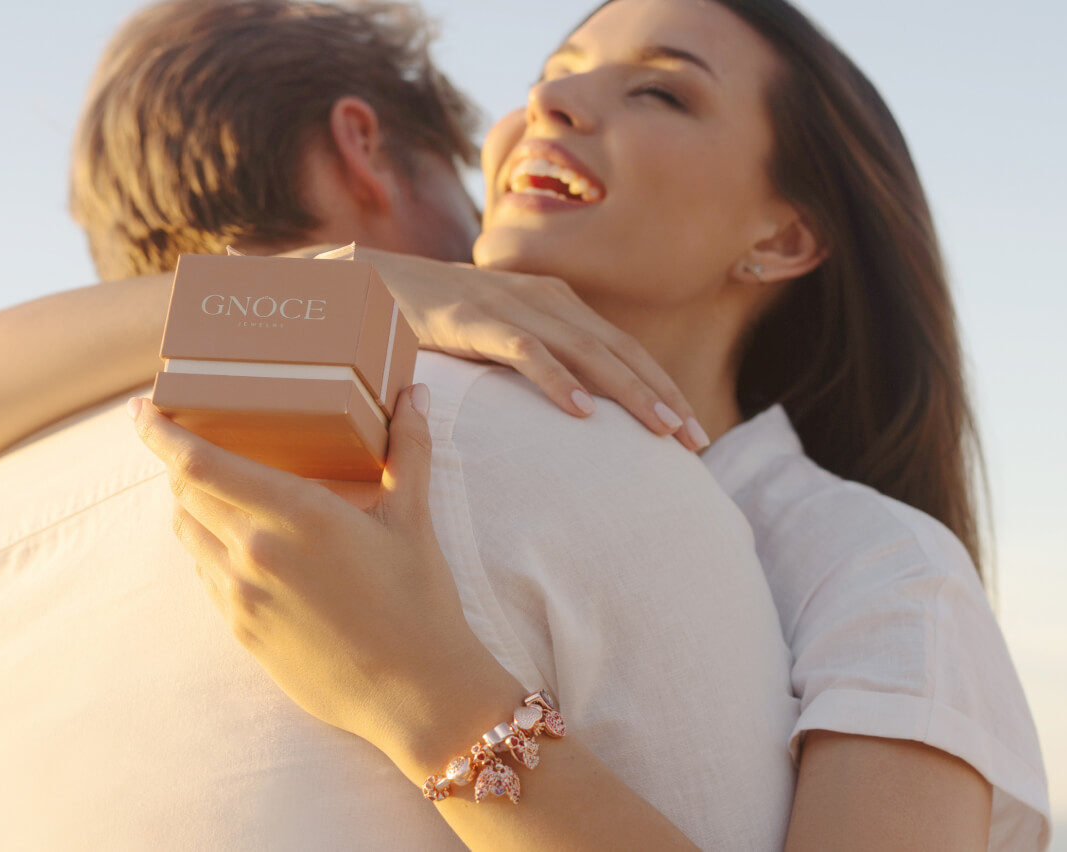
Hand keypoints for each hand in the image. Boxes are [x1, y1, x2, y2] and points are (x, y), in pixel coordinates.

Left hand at [127, 384, 511, 754]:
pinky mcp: (242, 630)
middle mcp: (257, 551)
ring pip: (189, 535)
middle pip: (185, 494)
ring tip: (210, 490)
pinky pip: (206, 576)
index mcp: (298, 514)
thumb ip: (409, 449)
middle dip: (177, 464)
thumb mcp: (413, 519)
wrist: (414, 692)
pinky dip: (209, 549)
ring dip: (190, 505)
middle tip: (186, 441)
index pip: (200, 463)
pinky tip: (238, 545)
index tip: (141, 410)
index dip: (160, 434)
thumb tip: (415, 394)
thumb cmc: (419, 601)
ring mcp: (242, 595)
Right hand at [284, 244, 708, 451]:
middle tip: (696, 440)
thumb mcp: (502, 336)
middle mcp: (544, 300)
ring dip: (627, 390)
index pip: (625, 349)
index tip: (695, 432)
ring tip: (660, 427)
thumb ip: (540, 360)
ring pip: (584, 351)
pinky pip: (523, 351)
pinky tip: (581, 409)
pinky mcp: (470, 320)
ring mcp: (509, 307)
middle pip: (618, 351)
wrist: (370, 281)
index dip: (664, 386)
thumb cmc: (439, 317)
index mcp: (557, 304)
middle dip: (662, 395)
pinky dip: (555, 378)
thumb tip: (579, 410)